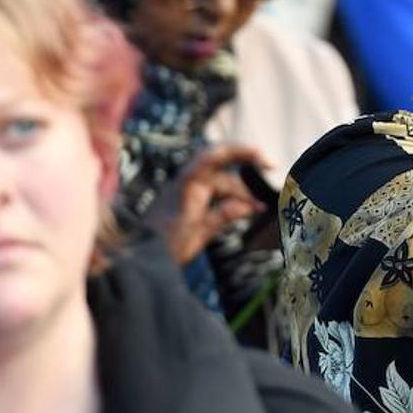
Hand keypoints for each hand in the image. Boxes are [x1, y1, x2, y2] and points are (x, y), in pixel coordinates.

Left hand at [163, 144, 271, 265]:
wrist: (140, 260)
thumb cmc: (164, 246)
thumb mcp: (197, 233)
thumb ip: (223, 215)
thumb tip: (251, 206)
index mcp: (187, 183)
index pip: (216, 155)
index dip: (243, 152)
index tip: (266, 161)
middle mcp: (189, 182)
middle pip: (225, 169)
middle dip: (248, 171)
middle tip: (272, 173)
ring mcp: (190, 192)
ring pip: (224, 184)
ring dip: (243, 193)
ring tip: (263, 206)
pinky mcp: (192, 203)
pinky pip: (219, 195)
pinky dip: (234, 201)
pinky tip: (249, 210)